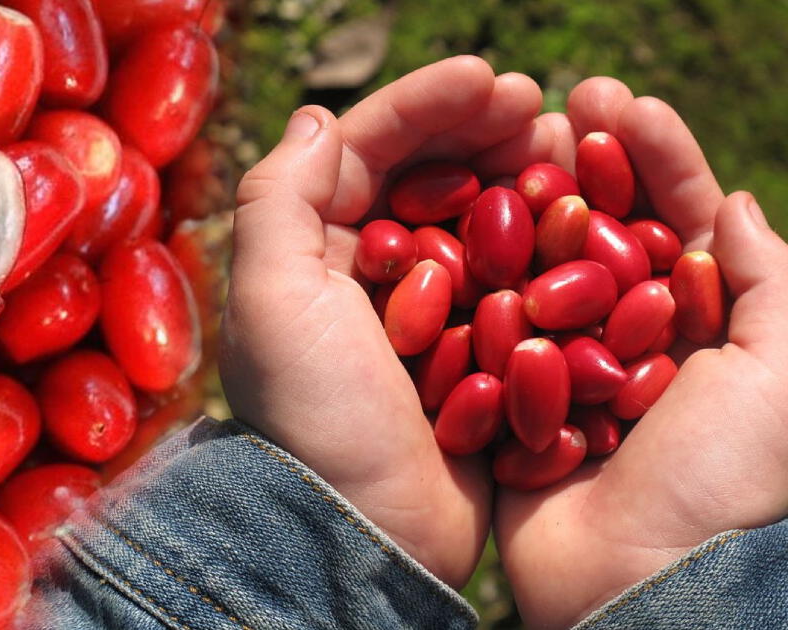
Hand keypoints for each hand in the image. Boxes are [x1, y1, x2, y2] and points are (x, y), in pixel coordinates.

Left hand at [220, 56, 547, 586]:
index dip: (426, 105)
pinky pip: (512, 283)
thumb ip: (281, 198)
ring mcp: (423, 317)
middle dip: (480, 134)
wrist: (361, 530)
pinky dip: (541, 248)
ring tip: (563, 152)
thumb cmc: (313, 413)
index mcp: (312, 253)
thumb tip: (317, 116)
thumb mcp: (272, 297)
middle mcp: (365, 277)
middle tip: (539, 107)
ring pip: (477, 223)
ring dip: (519, 181)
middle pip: (428, 178)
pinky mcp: (472, 357)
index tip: (492, 76)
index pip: (368, 153)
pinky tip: (575, 222)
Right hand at [494, 80, 787, 627]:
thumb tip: (729, 203)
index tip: (615, 99)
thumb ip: (768, 281)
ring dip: (521, 205)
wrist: (643, 585)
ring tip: (503, 147)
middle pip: (600, 230)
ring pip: (539, 268)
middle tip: (552, 102)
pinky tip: (453, 228)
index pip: (675, 219)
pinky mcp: (509, 406)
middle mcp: (628, 341)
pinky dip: (474, 280)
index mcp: (700, 329)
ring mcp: (564, 371)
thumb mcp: (782, 371)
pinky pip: (489, 331)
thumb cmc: (727, 478)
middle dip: (582, 163)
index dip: (652, 155)